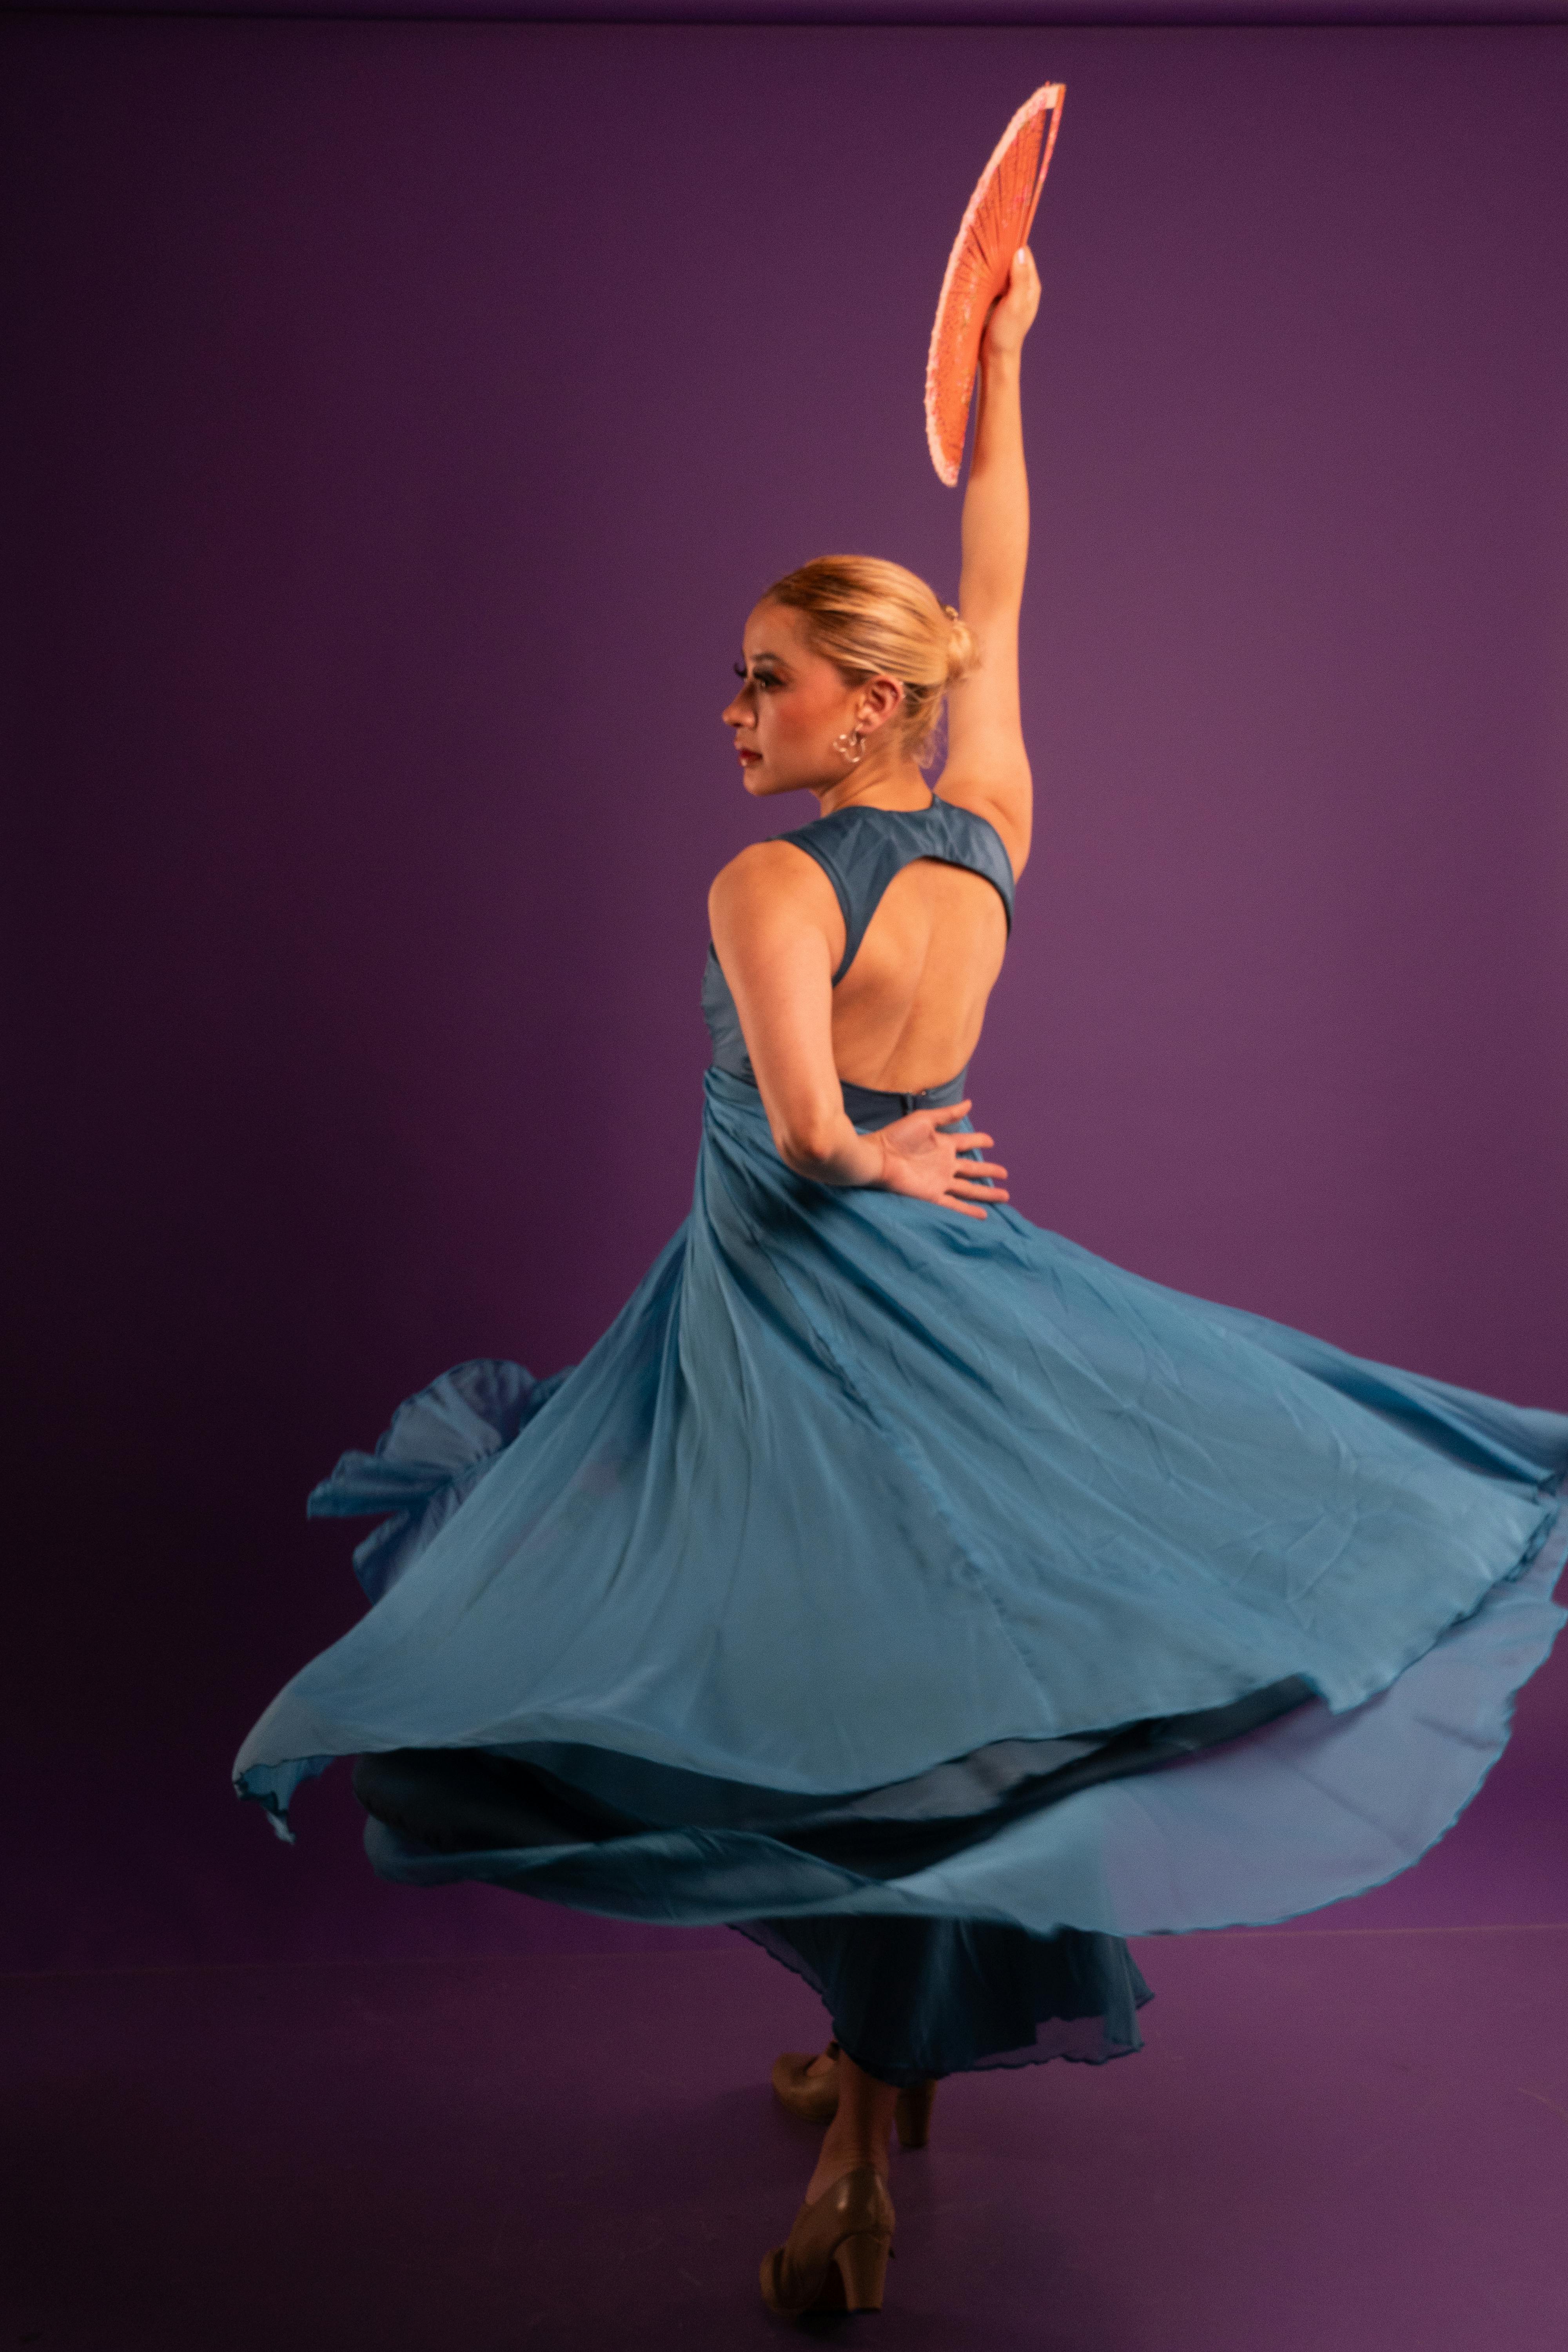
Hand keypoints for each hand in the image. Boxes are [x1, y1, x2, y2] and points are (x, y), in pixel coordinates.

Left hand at [873, 1102, 1009, 1220]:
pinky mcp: (932, 1195)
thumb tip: (969, 1103)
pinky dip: (969, 1210)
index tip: (991, 1141)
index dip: (979, 1141)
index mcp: (942, 1144)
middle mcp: (944, 1164)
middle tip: (1005, 1174)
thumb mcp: (925, 1120)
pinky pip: (955, 1205)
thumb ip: (947, 1114)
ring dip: (986, 1192)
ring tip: (1004, 1196)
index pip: (966, 1142)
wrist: (877, 1157)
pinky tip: (983, 1214)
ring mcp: (939, 1181)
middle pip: (972, 1168)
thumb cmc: (896, 1136)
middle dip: (988, 1171)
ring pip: (969, 1188)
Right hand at [981, 247, 1040, 363]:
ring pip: (998, 268)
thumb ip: (1019, 279)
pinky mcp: (993, 298)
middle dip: (998, 251)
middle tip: (983, 243)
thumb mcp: (1015, 304)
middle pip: (1010, 259)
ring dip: (988, 262)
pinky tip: (974, 271)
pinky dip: (982, 274)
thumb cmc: (1007, 333)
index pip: (1023, 253)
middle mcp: (1020, 285)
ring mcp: (1006, 292)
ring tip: (977, 254)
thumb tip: (1020, 251)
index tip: (997, 236)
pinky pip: (988, 280)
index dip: (1011, 243)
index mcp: (1030, 285)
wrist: (995, 357)